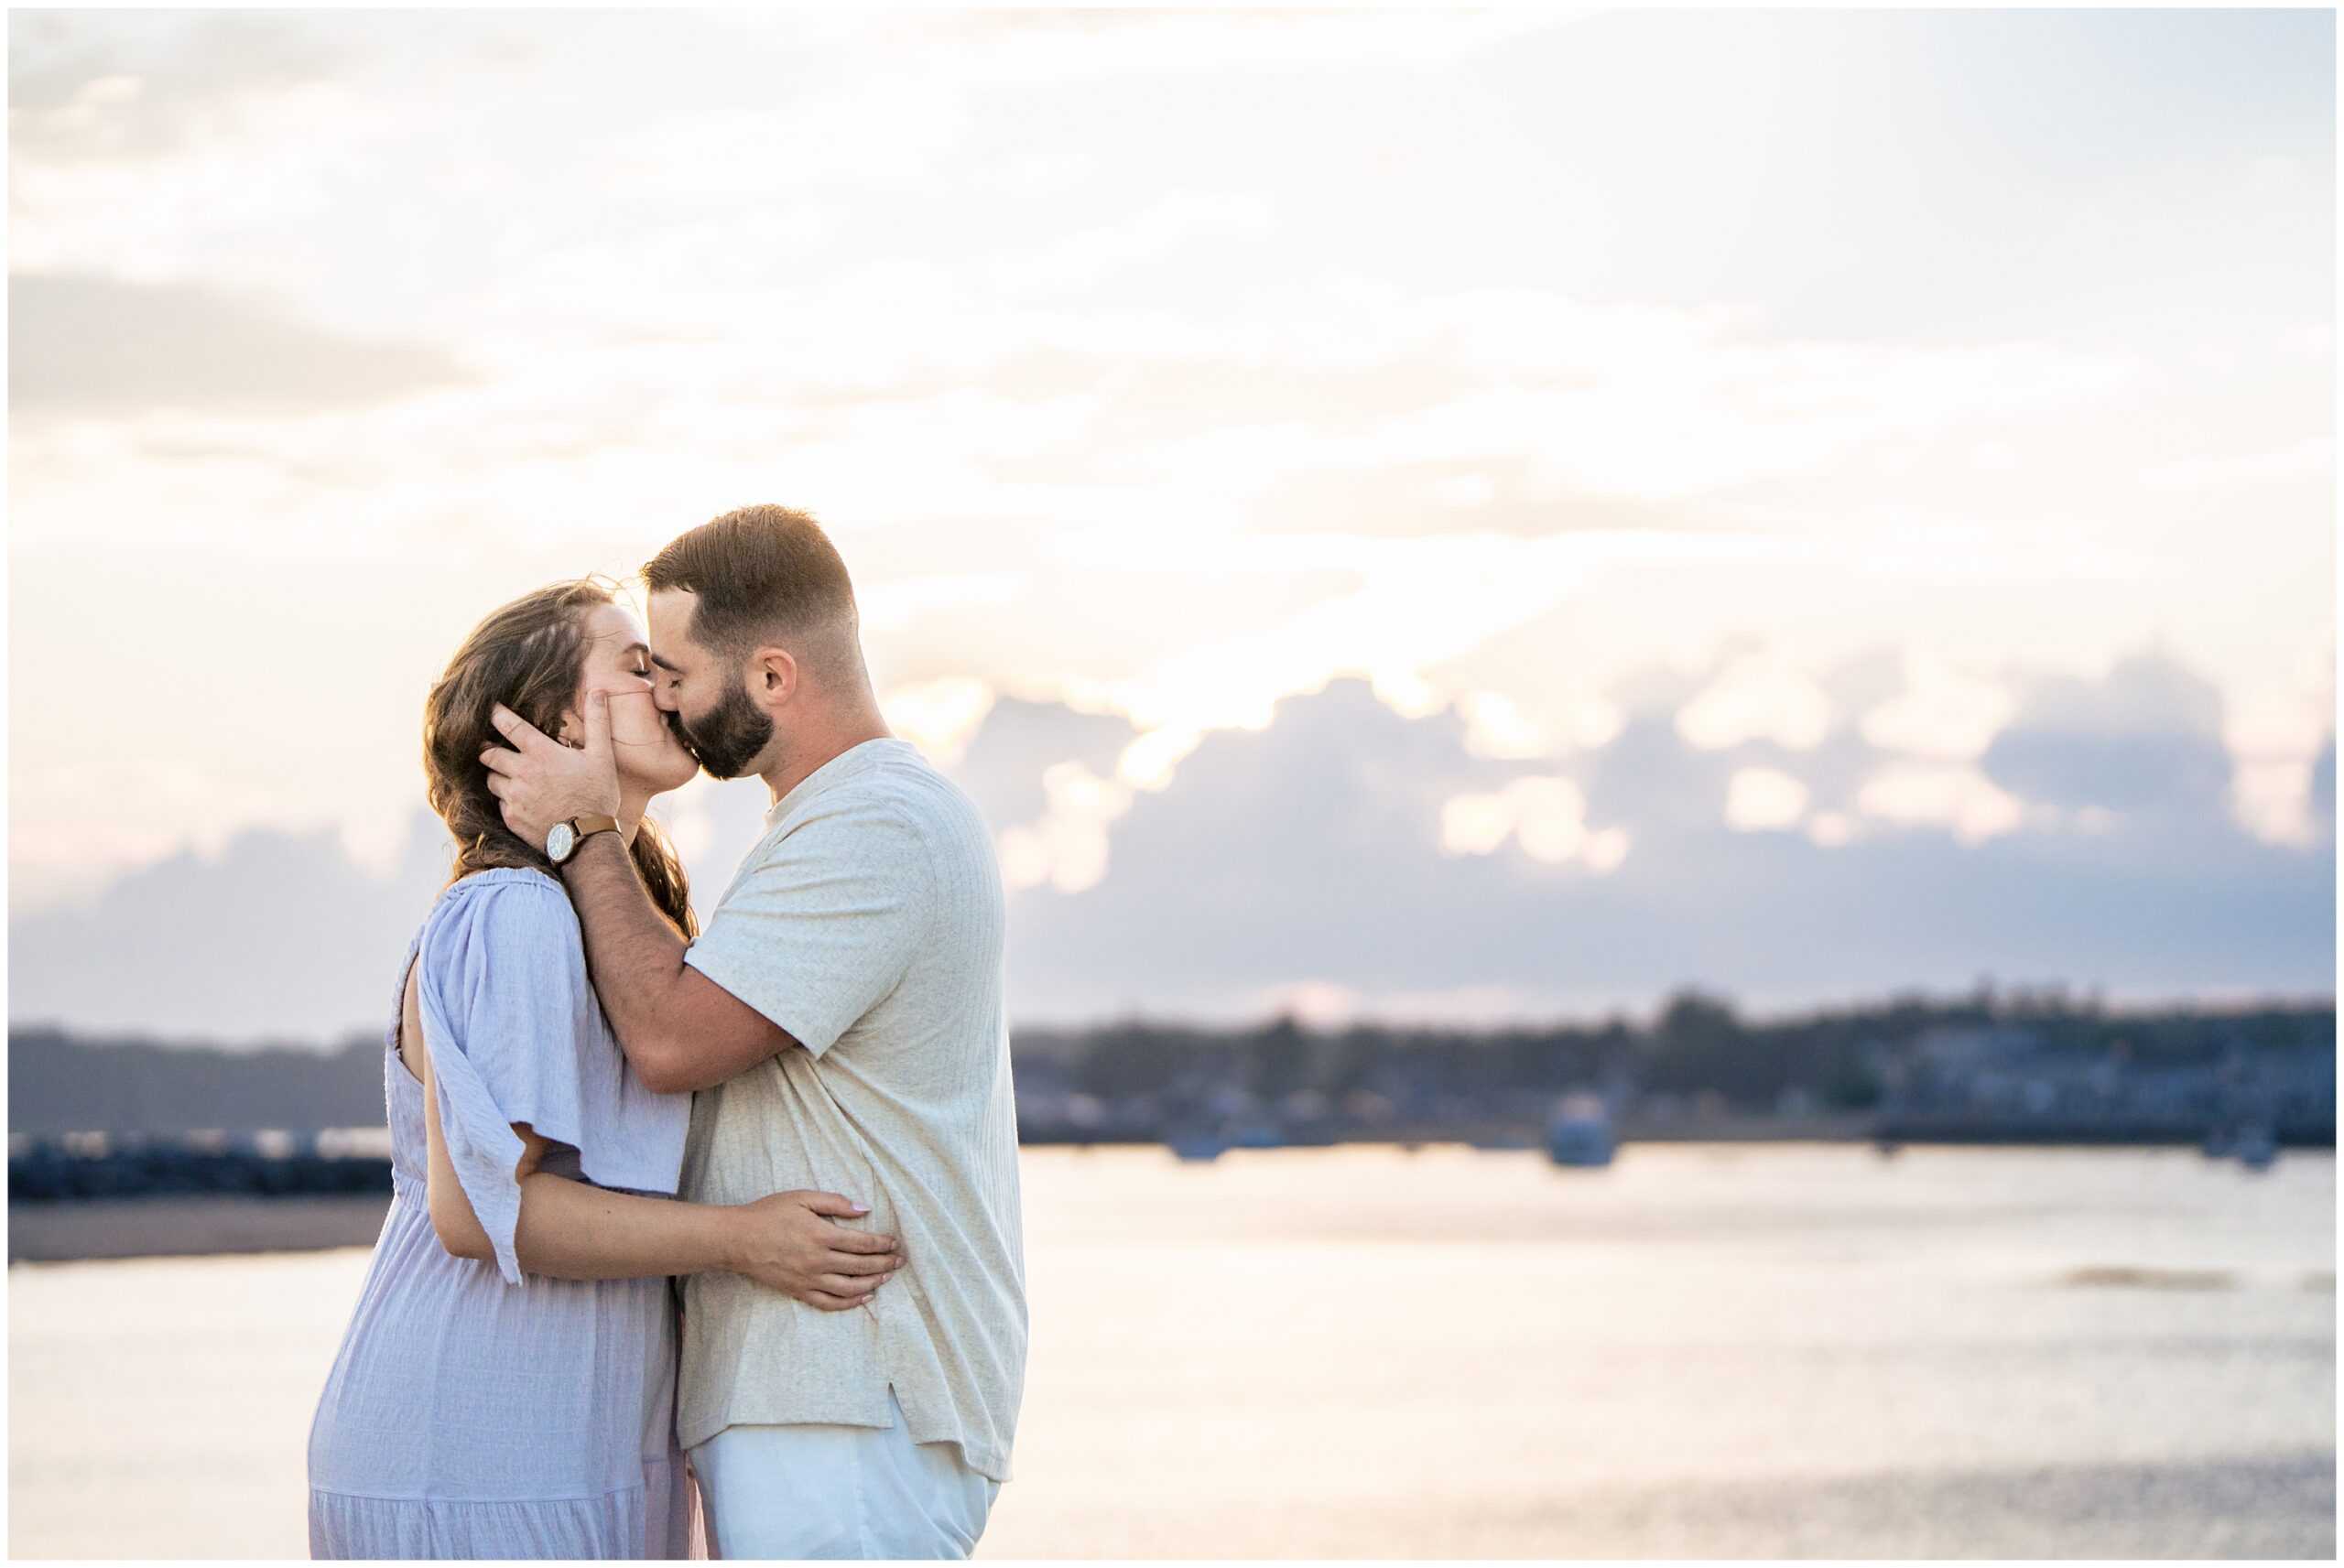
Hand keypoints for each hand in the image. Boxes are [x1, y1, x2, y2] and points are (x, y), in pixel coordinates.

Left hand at [479, 693, 622, 853]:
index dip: (497, 715)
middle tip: (490, 747)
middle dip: (487, 749)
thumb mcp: (602, 757)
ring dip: (497, 775)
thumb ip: (597, 722)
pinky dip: (506, 800)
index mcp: (541, 754)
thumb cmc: (597, 796)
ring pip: (491, 780)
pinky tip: (521, 801)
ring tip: (508, 776)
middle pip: (489, 754)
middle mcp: (522, 773)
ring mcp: (514, 797)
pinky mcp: (512, 819)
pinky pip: (500, 804)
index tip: (490, 709)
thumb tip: (599, 691)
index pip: (510, 726)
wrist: (588, 840)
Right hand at [729, 1190, 902, 1310]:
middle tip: (899, 1261)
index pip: (862, 1243)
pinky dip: (850, 1303)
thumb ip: (834, 1203)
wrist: (737, 1240)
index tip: (895, 1243)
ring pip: (850, 1288)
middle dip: (884, 1264)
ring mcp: (808, 1279)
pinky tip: (864, 1298)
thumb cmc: (769, 1214)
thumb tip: (863, 1209)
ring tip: (886, 1278)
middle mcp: (818, 1261)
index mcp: (821, 1235)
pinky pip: (829, 1303)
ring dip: (872, 1283)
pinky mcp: (798, 1291)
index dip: (883, 1244)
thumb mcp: (801, 1198)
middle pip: (861, 1266)